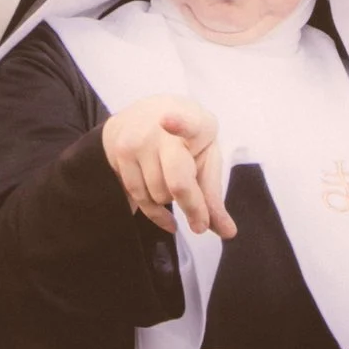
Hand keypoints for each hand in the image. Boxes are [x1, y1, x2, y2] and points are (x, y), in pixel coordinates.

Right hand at [102, 95, 235, 238]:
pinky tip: (167, 218)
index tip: (167, 121)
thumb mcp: (206, 159)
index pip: (186, 123)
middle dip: (192, 207)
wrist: (146, 116)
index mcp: (195, 123)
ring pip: (158, 194)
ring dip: (170, 201)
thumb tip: (228, 233)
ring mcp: (138, 140)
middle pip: (177, 181)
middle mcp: (162, 129)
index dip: (177, 122)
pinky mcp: (120, 152)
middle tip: (200, 224)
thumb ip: (214, 196)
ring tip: (173, 184)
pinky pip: (139, 197)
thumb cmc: (186, 142)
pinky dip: (156, 213)